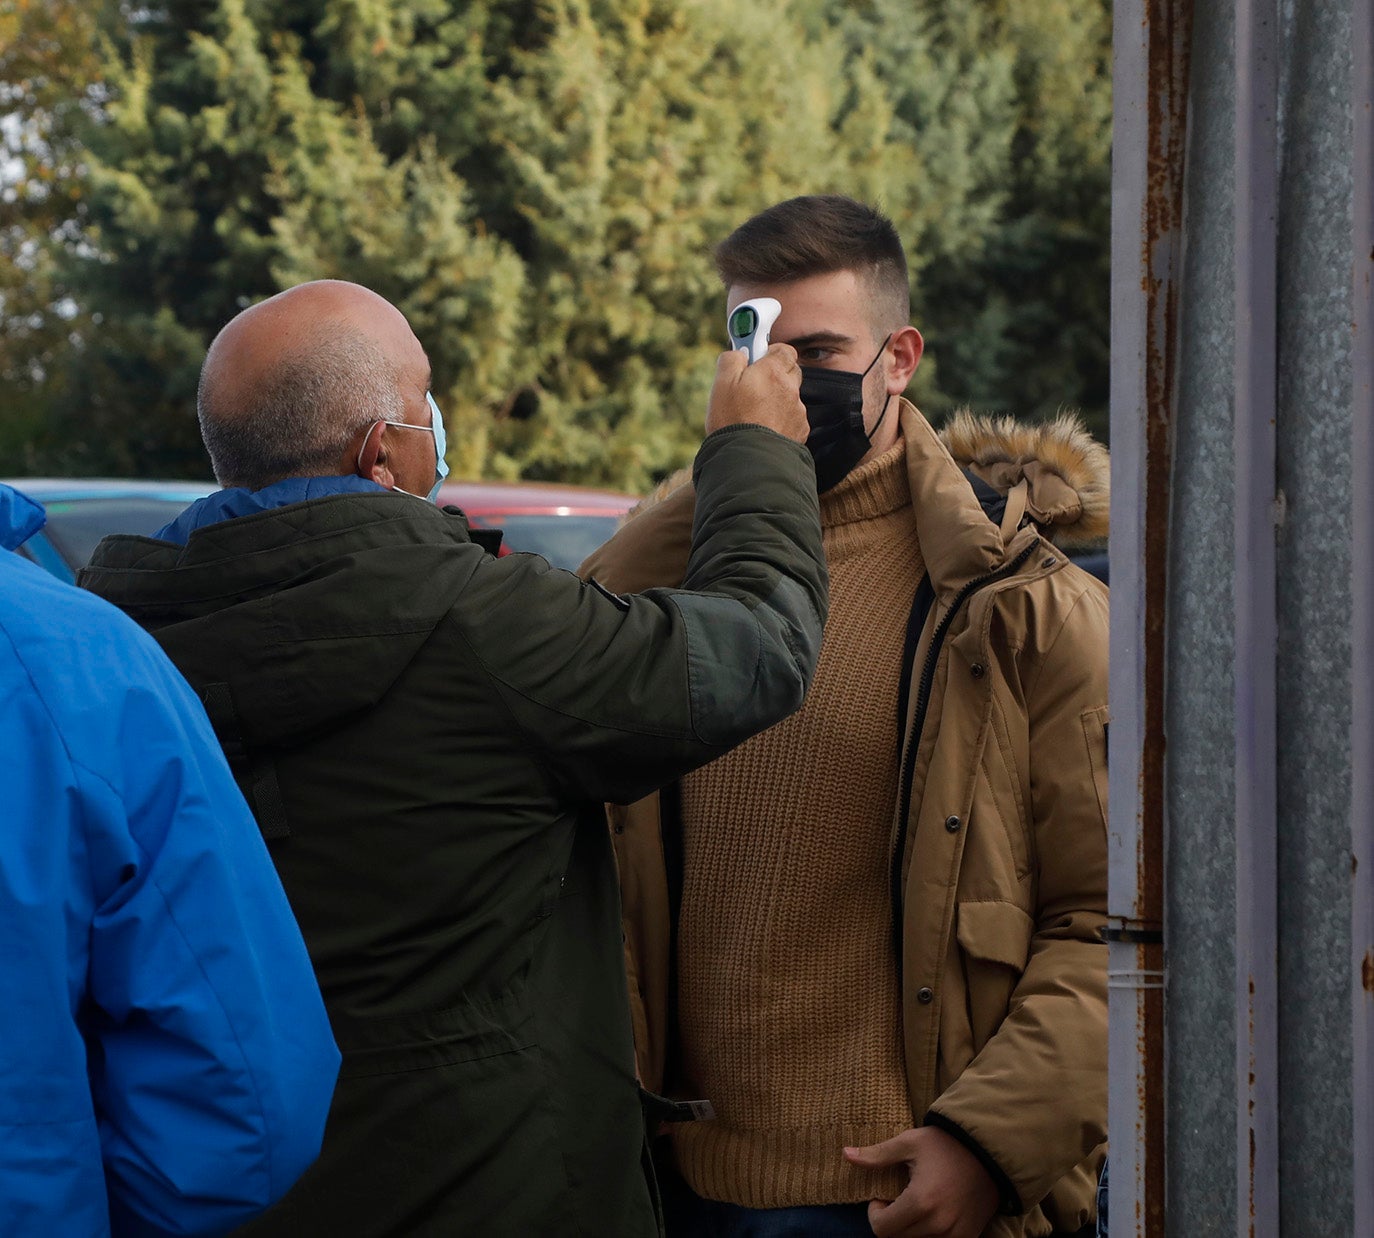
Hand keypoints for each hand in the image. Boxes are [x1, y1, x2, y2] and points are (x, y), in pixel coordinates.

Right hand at [705, 342, 806, 441]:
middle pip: (790, 372)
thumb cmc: (732, 421)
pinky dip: (781, 420)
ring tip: (753, 414)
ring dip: (776, 400)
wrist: (747, 460)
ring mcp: (797, 411)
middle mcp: (791, 389)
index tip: (756, 359)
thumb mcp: (721, 383)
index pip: (784, 349)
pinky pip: (792, 418)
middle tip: (752, 386)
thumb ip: (732, 359)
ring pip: (789, 397)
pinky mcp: (800, 431)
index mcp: (774, 372)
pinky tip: (763, 428)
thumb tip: (739, 353)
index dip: (769, 352)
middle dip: (774, 375)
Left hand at [843, 1126, 999, 1237]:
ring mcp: (955, 1235)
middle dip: (891, 1221)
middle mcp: (938, 1225)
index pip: (881, 1230)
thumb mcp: (909, 1142)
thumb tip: (845, 1154)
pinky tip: (932, 1211)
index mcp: (921, 1202)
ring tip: (915, 1203)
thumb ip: (876, 1155)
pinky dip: (929, 1233)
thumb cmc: (945, 1144)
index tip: (881, 1196)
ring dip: (909, 1229)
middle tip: (897, 1198)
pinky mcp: (968, 1237)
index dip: (875, 1213)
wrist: (989, 1150)